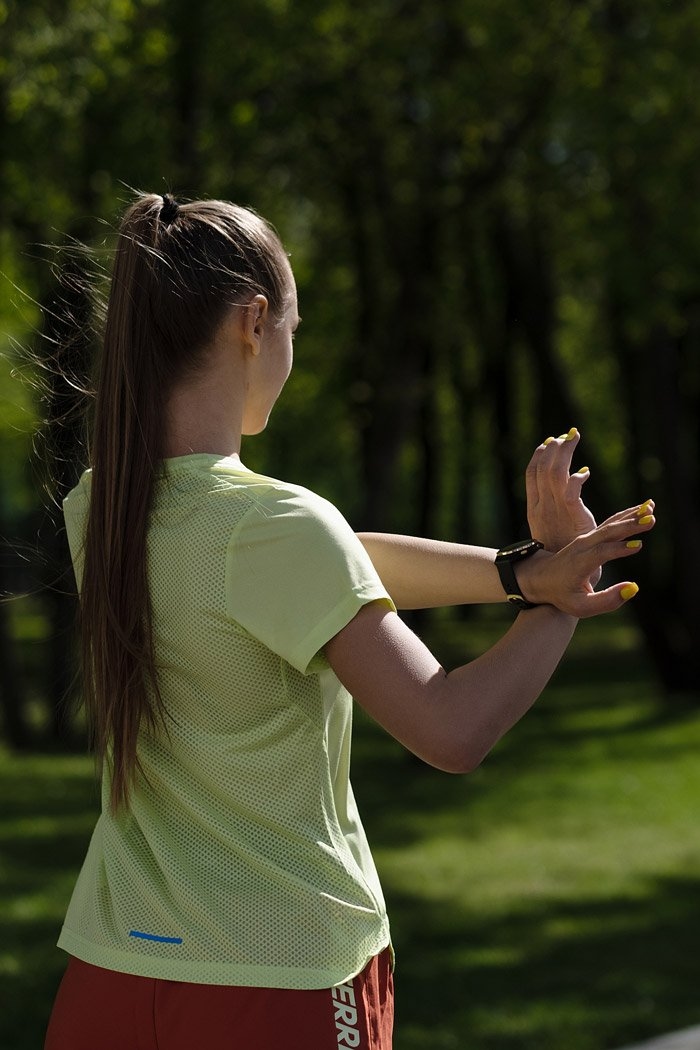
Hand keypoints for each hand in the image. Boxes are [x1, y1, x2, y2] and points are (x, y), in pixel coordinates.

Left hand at [516, 502, 655, 617]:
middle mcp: (582, 546)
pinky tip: (644, 508)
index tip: (638, 545)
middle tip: (651, 520)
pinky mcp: (590, 536)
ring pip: (610, 524)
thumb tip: (634, 588)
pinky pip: (610, 523)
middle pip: (607, 533)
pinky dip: (627, 516)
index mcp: (579, 562)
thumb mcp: (581, 606)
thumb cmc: (561, 594)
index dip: (619, 549)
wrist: (539, 577)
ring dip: (631, 516)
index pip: (601, 553)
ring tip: (651, 509)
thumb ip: (607, 601)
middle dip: (629, 526)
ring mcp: (585, 539)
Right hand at [525, 428, 595, 551]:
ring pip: (555, 473)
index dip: (539, 456)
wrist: (560, 580)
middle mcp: (542, 507)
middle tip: (567, 435)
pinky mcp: (573, 518)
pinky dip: (578, 478)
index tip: (549, 441)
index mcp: (535, 509)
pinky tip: (586, 472)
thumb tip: (564, 492)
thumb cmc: (559, 557)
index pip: (532, 474)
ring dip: (565, 454)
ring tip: (574, 439)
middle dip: (554, 449)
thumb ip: (556, 511)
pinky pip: (571, 491)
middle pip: (543, 469)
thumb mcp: (551, 531)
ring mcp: (556, 512)